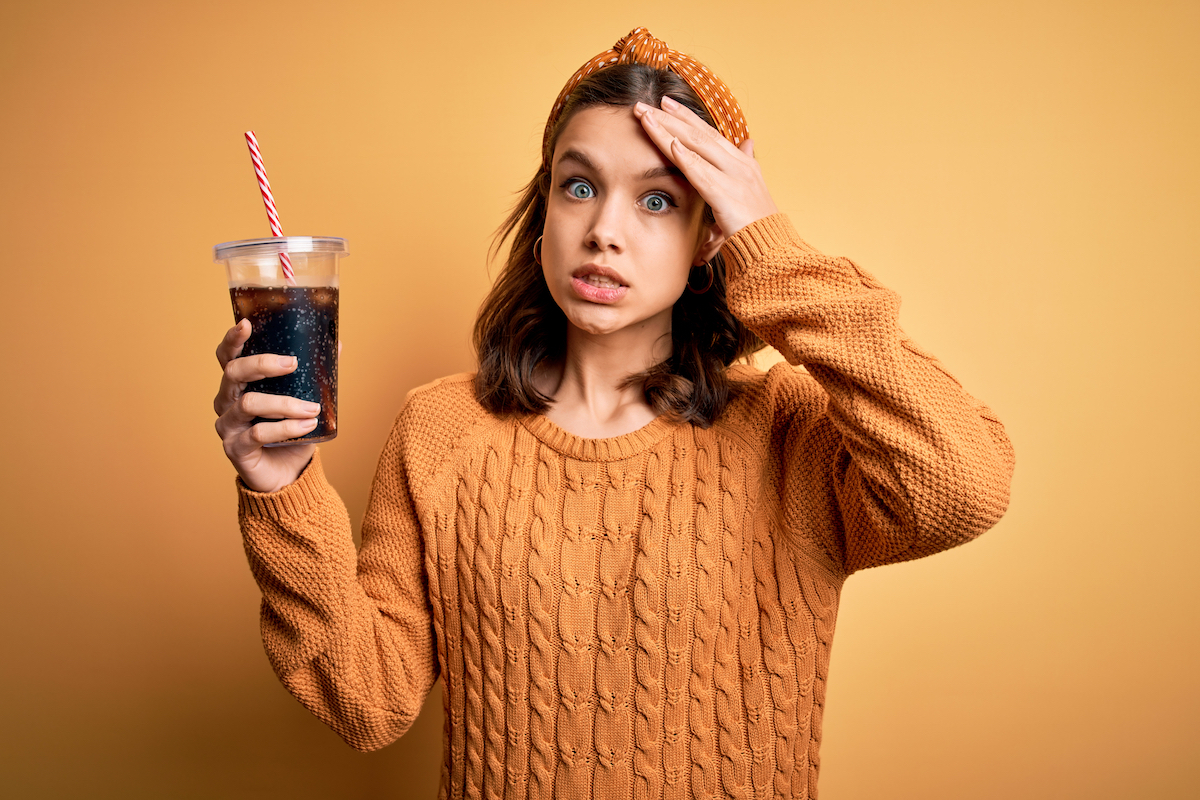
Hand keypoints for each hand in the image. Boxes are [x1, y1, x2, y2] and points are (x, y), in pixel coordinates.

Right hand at [213, 319, 318, 492]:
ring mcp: (227, 426)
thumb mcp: (302, 401)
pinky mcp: (235, 448)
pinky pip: (258, 433)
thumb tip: (337, 345)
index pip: (226, 357)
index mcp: (237, 385)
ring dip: (285, 403)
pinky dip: (286, 427)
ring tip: (312, 408)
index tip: (247, 324)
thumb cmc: (291, 434)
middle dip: (263, 364)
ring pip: (248, 404)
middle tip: (293, 364)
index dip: (232, 339)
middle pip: (233, 373)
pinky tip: (307, 426)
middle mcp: (225, 402)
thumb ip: (312, 376)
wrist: (287, 475)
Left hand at [633, 96, 778, 239]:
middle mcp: (738, 164)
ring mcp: (734, 178)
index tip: (665, 104)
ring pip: (696, 147)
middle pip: (699, 134)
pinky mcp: (726, 196)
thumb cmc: (756, 223)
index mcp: (742, 162)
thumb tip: (748, 143)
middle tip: (645, 104)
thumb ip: (745, 164)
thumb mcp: (751, 188)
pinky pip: (701, 173)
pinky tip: (671, 145)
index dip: (687, 117)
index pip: (709, 133)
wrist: (772, 247)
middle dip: (671, 117)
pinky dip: (686, 158)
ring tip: (647, 117)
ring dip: (668, 130)